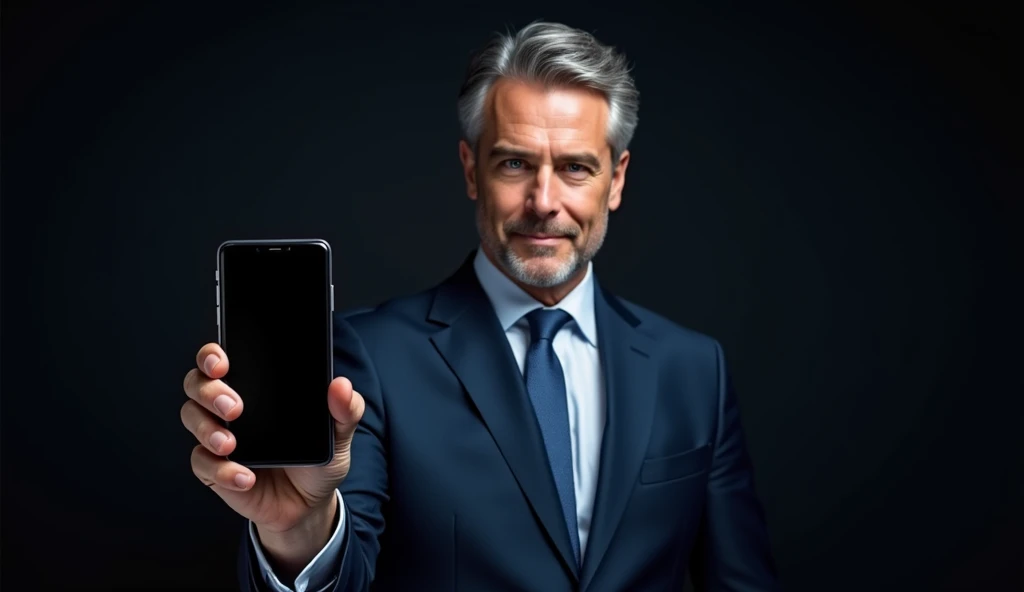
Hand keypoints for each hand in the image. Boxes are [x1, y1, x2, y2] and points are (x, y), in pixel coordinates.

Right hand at [181, 343, 364, 535]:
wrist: (309, 505)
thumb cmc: (316, 460)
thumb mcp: (338, 434)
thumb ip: (345, 409)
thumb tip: (341, 386)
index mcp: (257, 387)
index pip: (222, 359)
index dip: (212, 355)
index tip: (222, 363)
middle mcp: (231, 407)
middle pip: (197, 384)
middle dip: (208, 391)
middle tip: (234, 407)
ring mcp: (219, 437)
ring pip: (192, 419)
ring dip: (207, 429)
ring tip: (231, 444)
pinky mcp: (215, 470)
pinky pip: (202, 463)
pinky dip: (222, 470)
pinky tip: (245, 476)